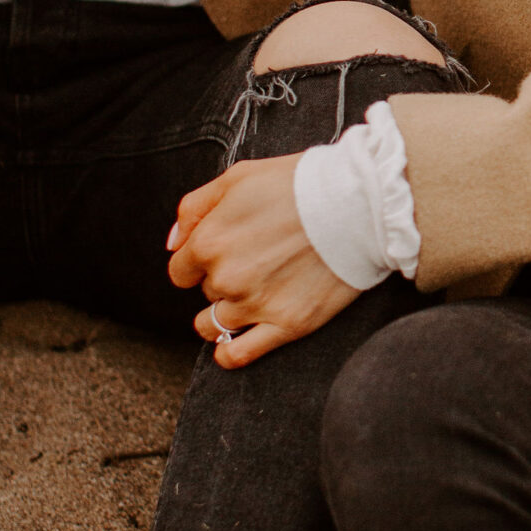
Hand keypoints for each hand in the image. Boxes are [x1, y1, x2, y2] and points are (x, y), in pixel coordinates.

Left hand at [167, 154, 360, 366]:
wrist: (357, 203)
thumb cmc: (299, 184)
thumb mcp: (237, 177)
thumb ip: (194, 208)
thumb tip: (173, 243)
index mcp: (209, 242)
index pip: (181, 270)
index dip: (200, 261)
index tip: (224, 252)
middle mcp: (225, 278)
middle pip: (204, 292)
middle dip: (221, 278)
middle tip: (256, 259)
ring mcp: (255, 305)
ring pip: (213, 325)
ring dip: (225, 313)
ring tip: (251, 295)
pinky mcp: (286, 325)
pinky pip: (239, 354)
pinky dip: (229, 353)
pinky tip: (231, 345)